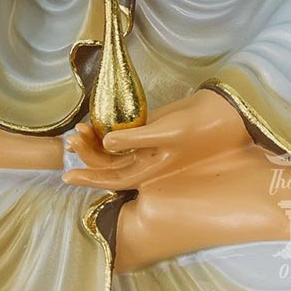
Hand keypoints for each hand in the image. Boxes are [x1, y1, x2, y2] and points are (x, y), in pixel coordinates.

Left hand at [61, 88, 250, 191]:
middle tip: (72, 138)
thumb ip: (136, 139)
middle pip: (110, 164)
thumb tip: (106, 141)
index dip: (89, 178)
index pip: (112, 179)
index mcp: (150, 169)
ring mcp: (149, 145)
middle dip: (88, 154)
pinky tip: (96, 121)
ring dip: (96, 142)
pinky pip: (125, 134)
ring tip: (79, 129)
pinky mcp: (152, 129)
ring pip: (115, 150)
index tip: (66, 175)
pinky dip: (109, 130)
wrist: (224, 112)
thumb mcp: (168, 133)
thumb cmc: (200, 126)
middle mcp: (147, 161)